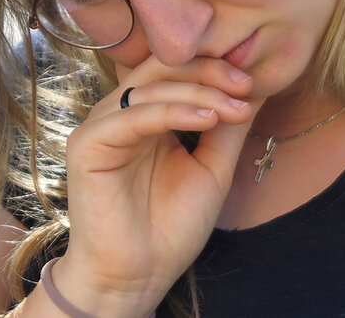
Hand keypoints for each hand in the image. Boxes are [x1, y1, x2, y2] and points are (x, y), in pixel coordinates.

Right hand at [53, 56, 262, 316]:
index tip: (253, 84)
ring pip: (150, 88)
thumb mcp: (211, 169)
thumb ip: (227, 127)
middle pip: (161, 68)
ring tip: (234, 109)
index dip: (214, 69)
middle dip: (208, 71)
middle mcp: (119, 114)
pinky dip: (173, 112)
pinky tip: (207, 120)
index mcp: (145, 116)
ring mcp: (100, 126)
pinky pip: (133, 116)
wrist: (138, 275)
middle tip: (245, 84)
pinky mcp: (87, 145)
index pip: (175, 71)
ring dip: (199, 93)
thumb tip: (257, 86)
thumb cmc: (171, 227)